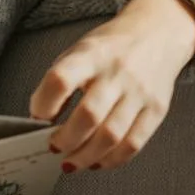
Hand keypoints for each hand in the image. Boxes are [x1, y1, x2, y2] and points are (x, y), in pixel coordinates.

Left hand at [27, 0, 194, 173]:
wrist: (158, 33)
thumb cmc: (111, 47)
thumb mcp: (79, 51)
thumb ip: (59, 82)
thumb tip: (41, 120)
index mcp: (91, 55)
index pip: (61, 80)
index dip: (43, 103)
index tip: (37, 117)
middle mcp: (117, 73)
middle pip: (89, 115)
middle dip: (65, 140)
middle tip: (54, 147)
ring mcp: (140, 93)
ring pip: (111, 136)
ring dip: (85, 156)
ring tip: (70, 162)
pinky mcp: (157, 110)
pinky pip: (133, 143)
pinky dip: (111, 160)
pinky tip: (97, 161)